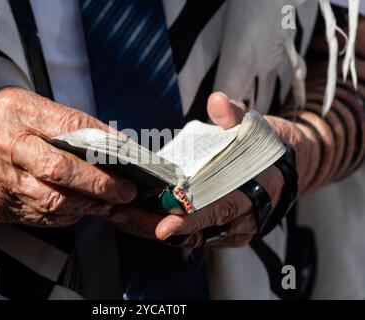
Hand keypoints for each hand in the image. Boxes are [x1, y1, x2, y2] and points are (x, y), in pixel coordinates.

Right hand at [0, 87, 136, 226]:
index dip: (102, 143)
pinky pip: (39, 217)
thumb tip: (111, 141)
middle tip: (127, 191)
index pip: (67, 125)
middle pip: (59, 170)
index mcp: (15, 112)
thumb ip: (63, 120)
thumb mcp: (22, 104)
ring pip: (52, 202)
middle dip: (100, 184)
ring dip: (88, 205)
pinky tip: (81, 209)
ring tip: (111, 203)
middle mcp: (5, 147)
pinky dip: (67, 216)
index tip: (128, 156)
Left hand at [109, 92, 283, 246]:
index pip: (222, 208)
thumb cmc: (269, 145)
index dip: (193, 218)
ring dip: (155, 229)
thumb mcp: (258, 126)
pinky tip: (139, 218)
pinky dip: (166, 230)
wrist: (288, 166)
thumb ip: (235, 115)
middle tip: (123, 216)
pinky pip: (194, 237)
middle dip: (158, 226)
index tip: (164, 226)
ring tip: (122, 216)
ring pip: (193, 237)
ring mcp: (237, 229)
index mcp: (260, 190)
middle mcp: (249, 217)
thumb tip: (217, 101)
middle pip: (200, 230)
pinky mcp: (226, 233)